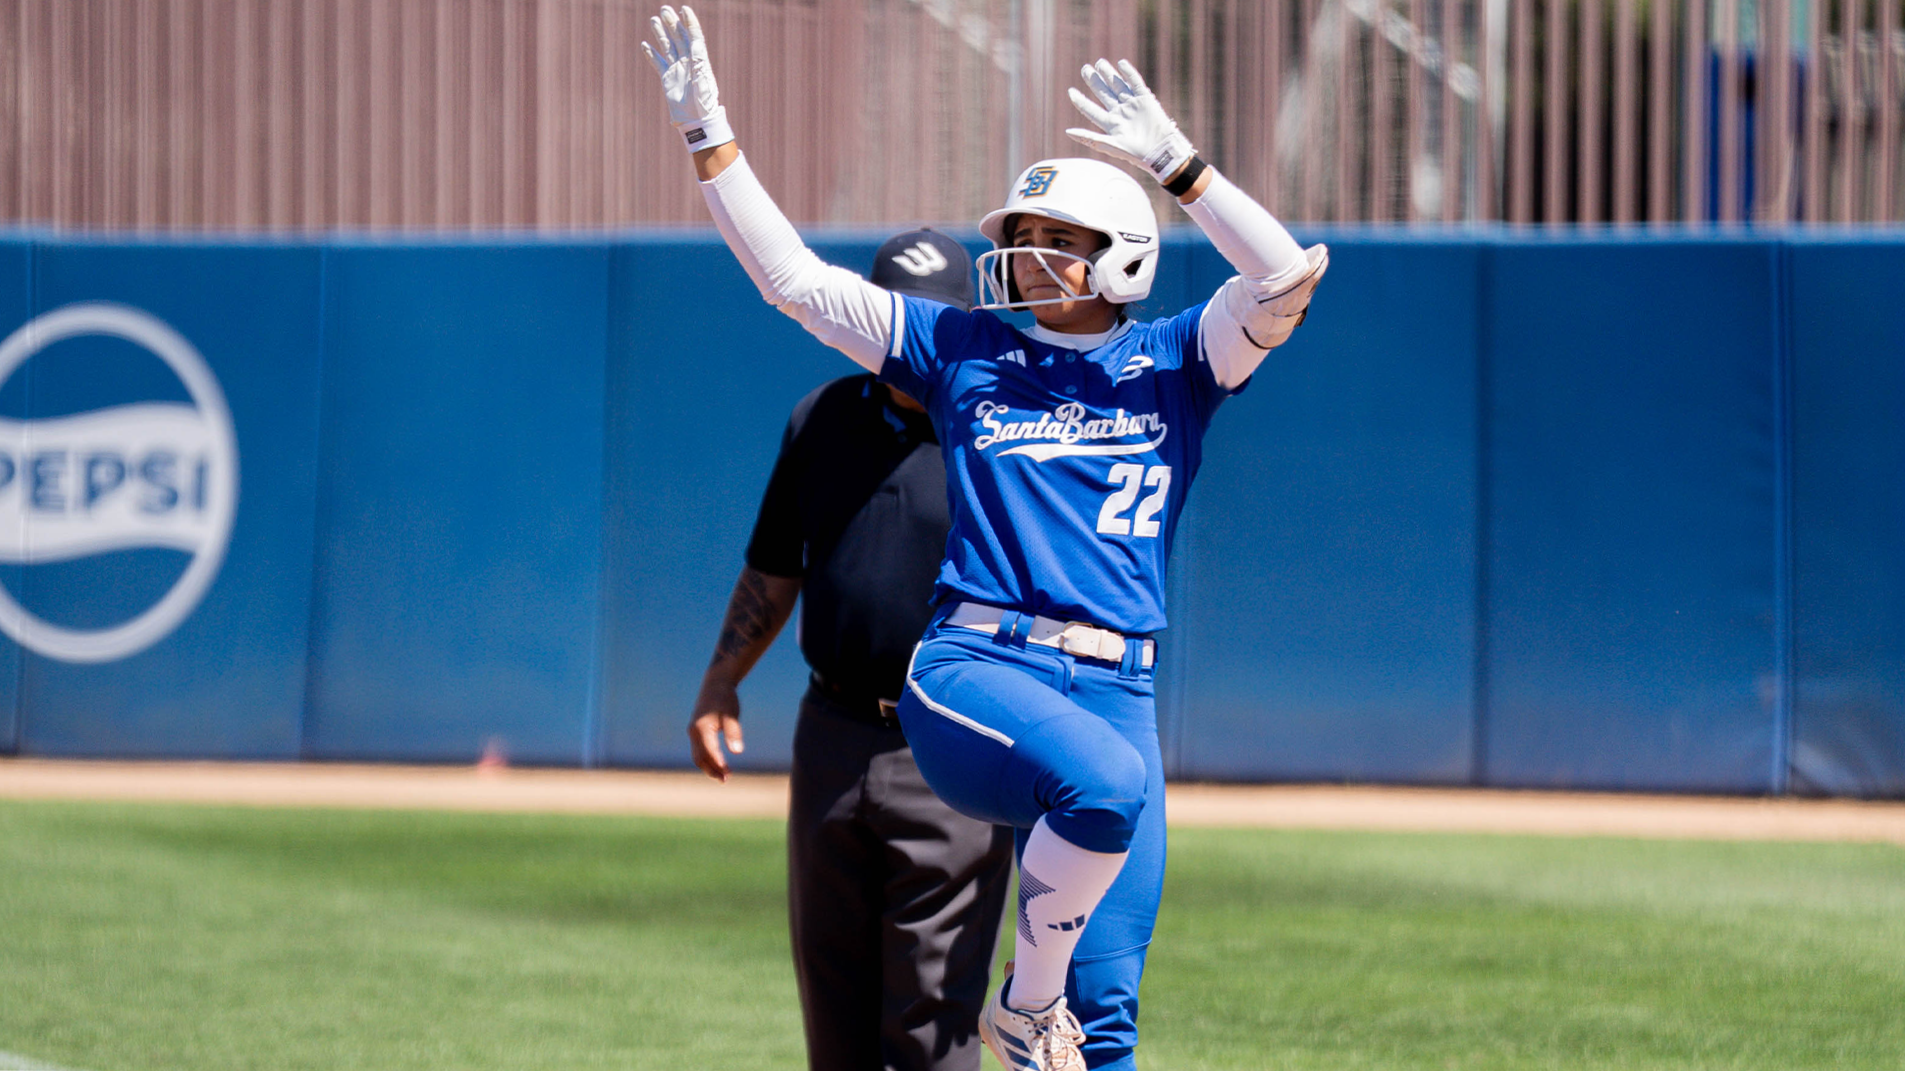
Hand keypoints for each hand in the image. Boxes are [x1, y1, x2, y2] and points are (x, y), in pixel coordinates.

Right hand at [642, 5, 732, 151]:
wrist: (696, 120)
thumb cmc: (704, 102)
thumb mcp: (703, 79)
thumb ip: (699, 59)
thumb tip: (696, 40)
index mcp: (699, 60)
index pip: (694, 36)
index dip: (690, 22)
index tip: (684, 9)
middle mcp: (688, 62)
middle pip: (679, 37)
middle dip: (672, 23)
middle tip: (665, 9)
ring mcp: (677, 69)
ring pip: (668, 47)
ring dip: (661, 33)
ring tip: (654, 19)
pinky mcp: (667, 79)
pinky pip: (658, 63)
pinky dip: (651, 54)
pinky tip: (645, 45)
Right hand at [688, 681, 744, 781]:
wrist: (716, 683)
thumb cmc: (725, 698)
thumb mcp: (732, 714)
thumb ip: (733, 732)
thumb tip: (737, 752)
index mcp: (701, 729)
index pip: (709, 753)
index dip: (718, 765)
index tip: (728, 775)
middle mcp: (693, 732)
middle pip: (699, 758)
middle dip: (711, 770)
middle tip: (725, 780)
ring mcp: (693, 731)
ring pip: (698, 755)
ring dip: (709, 766)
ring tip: (724, 775)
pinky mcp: (696, 730)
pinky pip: (700, 749)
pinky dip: (708, 758)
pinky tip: (720, 762)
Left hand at [1064, 59, 1195, 183]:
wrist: (1159, 151)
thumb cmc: (1135, 153)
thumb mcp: (1109, 146)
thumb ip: (1088, 138)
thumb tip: (1067, 132)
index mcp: (1110, 124)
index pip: (1091, 110)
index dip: (1080, 101)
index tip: (1071, 91)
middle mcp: (1120, 113)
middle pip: (1103, 93)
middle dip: (1094, 81)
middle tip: (1085, 68)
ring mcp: (1132, 105)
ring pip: (1117, 85)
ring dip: (1109, 74)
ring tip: (1099, 62)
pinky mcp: (1145, 100)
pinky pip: (1136, 83)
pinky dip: (1129, 73)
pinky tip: (1121, 63)